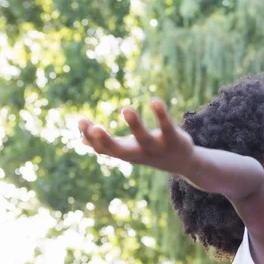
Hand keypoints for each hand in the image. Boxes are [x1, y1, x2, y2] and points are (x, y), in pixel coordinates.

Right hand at [78, 98, 194, 173]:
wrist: (183, 163)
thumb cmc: (150, 153)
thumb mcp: (128, 150)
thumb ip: (107, 145)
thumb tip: (82, 141)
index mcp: (126, 153)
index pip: (104, 150)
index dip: (91, 138)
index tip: (81, 121)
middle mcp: (140, 152)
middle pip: (120, 151)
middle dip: (106, 140)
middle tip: (94, 127)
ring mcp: (157, 147)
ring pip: (145, 138)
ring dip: (135, 124)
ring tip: (125, 109)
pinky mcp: (174, 139)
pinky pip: (167, 126)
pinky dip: (161, 114)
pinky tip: (155, 101)